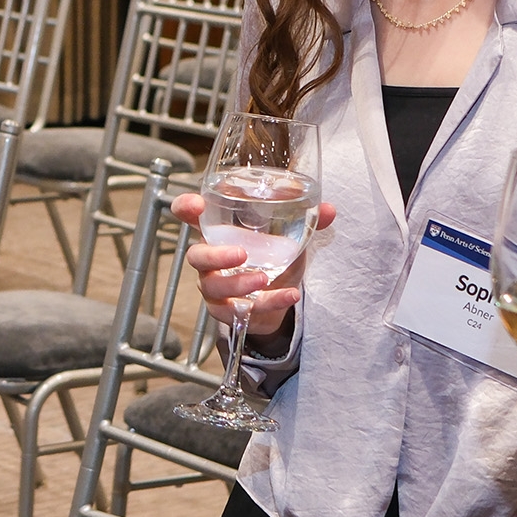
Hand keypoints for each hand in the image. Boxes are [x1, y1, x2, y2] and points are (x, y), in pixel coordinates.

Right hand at [171, 192, 336, 338]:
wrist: (276, 295)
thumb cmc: (270, 256)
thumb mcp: (287, 234)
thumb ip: (307, 220)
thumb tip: (330, 209)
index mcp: (217, 231)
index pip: (189, 215)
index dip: (185, 208)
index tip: (193, 205)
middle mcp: (210, 259)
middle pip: (197, 256)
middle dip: (215, 255)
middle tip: (241, 253)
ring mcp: (216, 287)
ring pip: (214, 288)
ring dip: (238, 284)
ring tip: (264, 279)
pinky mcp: (229, 311)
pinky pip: (241, 310)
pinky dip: (268, 302)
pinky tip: (289, 295)